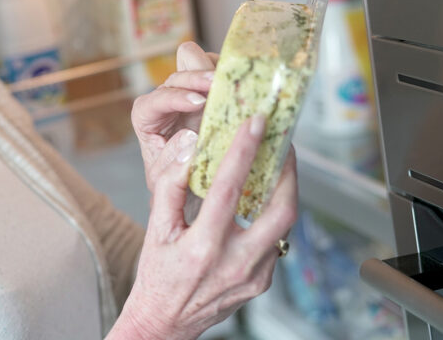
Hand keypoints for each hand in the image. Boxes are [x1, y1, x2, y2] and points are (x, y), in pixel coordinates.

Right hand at [107, 115, 298, 339]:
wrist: (166, 321)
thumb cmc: (158, 273)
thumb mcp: (155, 228)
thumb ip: (170, 185)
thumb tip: (189, 147)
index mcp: (203, 247)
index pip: (229, 189)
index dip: (244, 151)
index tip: (255, 123)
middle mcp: (235, 262)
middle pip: (279, 209)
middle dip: (287, 169)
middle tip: (283, 140)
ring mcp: (254, 275)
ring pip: (285, 224)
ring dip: (286, 188)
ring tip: (280, 161)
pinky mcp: (262, 281)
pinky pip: (277, 240)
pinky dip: (276, 212)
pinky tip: (267, 195)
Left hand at [131, 42, 218, 192]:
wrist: (195, 189)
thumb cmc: (174, 184)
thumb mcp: (165, 180)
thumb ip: (170, 160)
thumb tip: (189, 137)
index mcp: (147, 118)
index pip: (154, 101)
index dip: (175, 98)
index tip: (197, 103)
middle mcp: (167, 101)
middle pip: (176, 77)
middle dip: (195, 78)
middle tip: (216, 83)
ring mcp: (191, 93)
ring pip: (197, 67)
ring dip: (214, 72)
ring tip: (233, 80)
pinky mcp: (212, 91)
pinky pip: (217, 71)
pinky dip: (230, 75)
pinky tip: (245, 82)